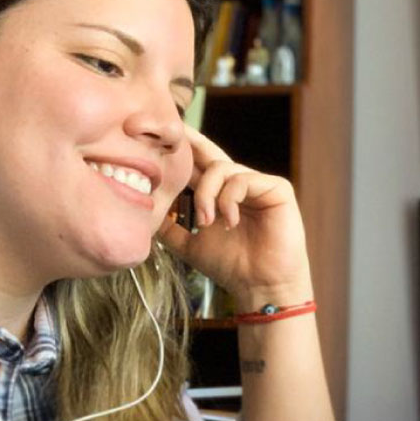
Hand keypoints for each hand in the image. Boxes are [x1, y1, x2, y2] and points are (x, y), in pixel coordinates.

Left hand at [156, 125, 312, 306]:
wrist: (261, 287)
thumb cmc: (231, 266)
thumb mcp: (188, 242)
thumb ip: (168, 224)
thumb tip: (142, 207)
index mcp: (221, 193)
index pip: (199, 162)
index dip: (183, 147)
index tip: (159, 133)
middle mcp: (240, 184)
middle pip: (209, 154)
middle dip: (189, 145)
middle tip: (171, 135)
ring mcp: (259, 184)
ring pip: (221, 169)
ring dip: (206, 195)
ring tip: (206, 222)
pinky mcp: (277, 189)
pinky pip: (243, 179)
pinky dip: (228, 200)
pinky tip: (229, 222)